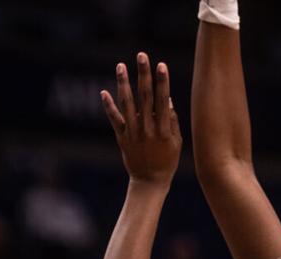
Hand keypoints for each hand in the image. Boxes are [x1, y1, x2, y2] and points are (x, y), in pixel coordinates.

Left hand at [101, 53, 181, 182]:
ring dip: (123, 83)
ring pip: (127, 104)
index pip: (162, 100)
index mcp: (164, 130)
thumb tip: (166, 98)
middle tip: (141, 55)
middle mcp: (147, 129)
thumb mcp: (176, 142)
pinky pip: (114, 120)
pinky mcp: (122, 138)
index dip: (162, 82)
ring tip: (120, 65)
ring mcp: (133, 133)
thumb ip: (172, 120)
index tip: (161, 65)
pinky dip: (108, 106)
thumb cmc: (167, 161)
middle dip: (143, 74)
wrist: (149, 182)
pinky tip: (103, 92)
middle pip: (145, 97)